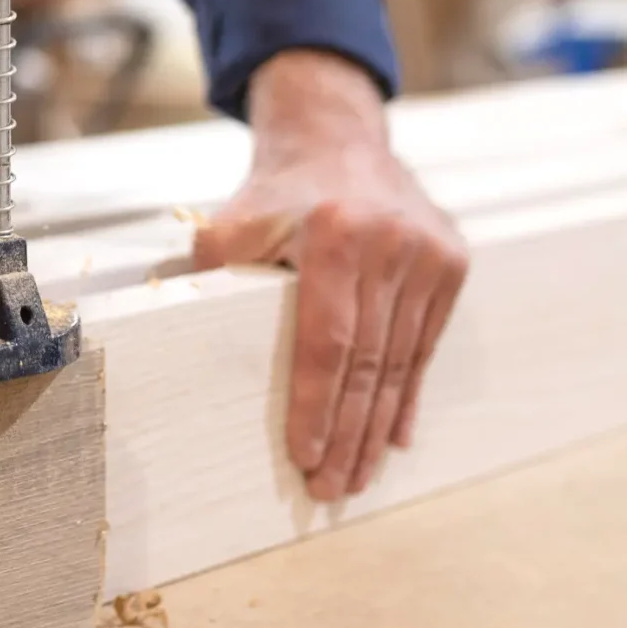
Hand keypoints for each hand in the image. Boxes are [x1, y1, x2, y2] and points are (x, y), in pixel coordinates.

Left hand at [193, 50, 468, 502]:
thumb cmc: (275, 192)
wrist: (338, 138)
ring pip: (399, 361)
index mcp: (334, 234)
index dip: (315, 403)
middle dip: (347, 433)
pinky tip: (391, 437)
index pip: (326, 339)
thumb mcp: (231, 223)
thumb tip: (174, 337)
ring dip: (376, 427)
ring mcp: (428, 254)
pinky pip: (425, 345)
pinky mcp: (451, 263)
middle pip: (367, 362)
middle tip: (330, 489)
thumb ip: (208, 276)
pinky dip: (406, 395)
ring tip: (356, 477)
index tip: (305, 456)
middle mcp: (390, 244)